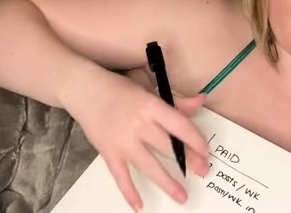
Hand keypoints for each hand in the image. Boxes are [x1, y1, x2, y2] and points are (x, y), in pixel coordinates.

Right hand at [65, 75, 209, 210]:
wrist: (84, 90)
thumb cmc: (118, 89)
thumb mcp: (148, 90)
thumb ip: (175, 102)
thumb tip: (200, 102)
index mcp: (151, 106)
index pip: (180, 126)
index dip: (196, 140)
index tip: (205, 151)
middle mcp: (138, 125)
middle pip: (169, 147)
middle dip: (188, 162)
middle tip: (202, 172)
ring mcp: (123, 141)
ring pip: (149, 166)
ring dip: (167, 182)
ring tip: (181, 196)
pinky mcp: (109, 152)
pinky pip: (121, 176)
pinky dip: (129, 191)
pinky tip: (139, 205)